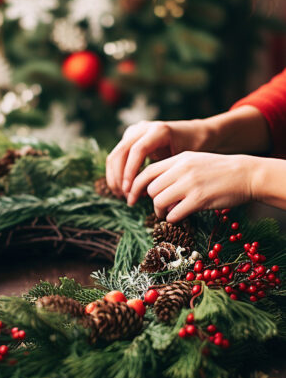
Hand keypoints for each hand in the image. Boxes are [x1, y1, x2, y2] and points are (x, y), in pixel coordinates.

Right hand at [106, 119, 209, 197]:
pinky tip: (123, 189)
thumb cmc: (192, 149)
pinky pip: (116, 157)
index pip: (137, 150)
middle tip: (125, 196)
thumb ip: (167, 174)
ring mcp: (133, 132)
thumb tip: (156, 198)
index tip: (129, 190)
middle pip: (120, 153)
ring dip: (115, 178)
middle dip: (119, 177)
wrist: (193, 134)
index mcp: (158, 131)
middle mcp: (142, 128)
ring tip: (123, 195)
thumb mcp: (183, 160)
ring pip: (114, 156)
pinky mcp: (128, 139)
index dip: (130, 172)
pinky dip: (116, 174)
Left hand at [126, 152, 255, 222]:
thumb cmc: (218, 171)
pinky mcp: (199, 199)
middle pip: (150, 189)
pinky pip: (174, 213)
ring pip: (159, 201)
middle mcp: (182, 169)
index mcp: (179, 159)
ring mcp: (190, 184)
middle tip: (159, 207)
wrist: (247, 174)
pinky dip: (172, 218)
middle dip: (151, 200)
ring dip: (161, 211)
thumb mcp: (193, 162)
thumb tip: (151, 189)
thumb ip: (172, 171)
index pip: (146, 172)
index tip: (131, 197)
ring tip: (168, 213)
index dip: (135, 187)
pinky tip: (178, 217)